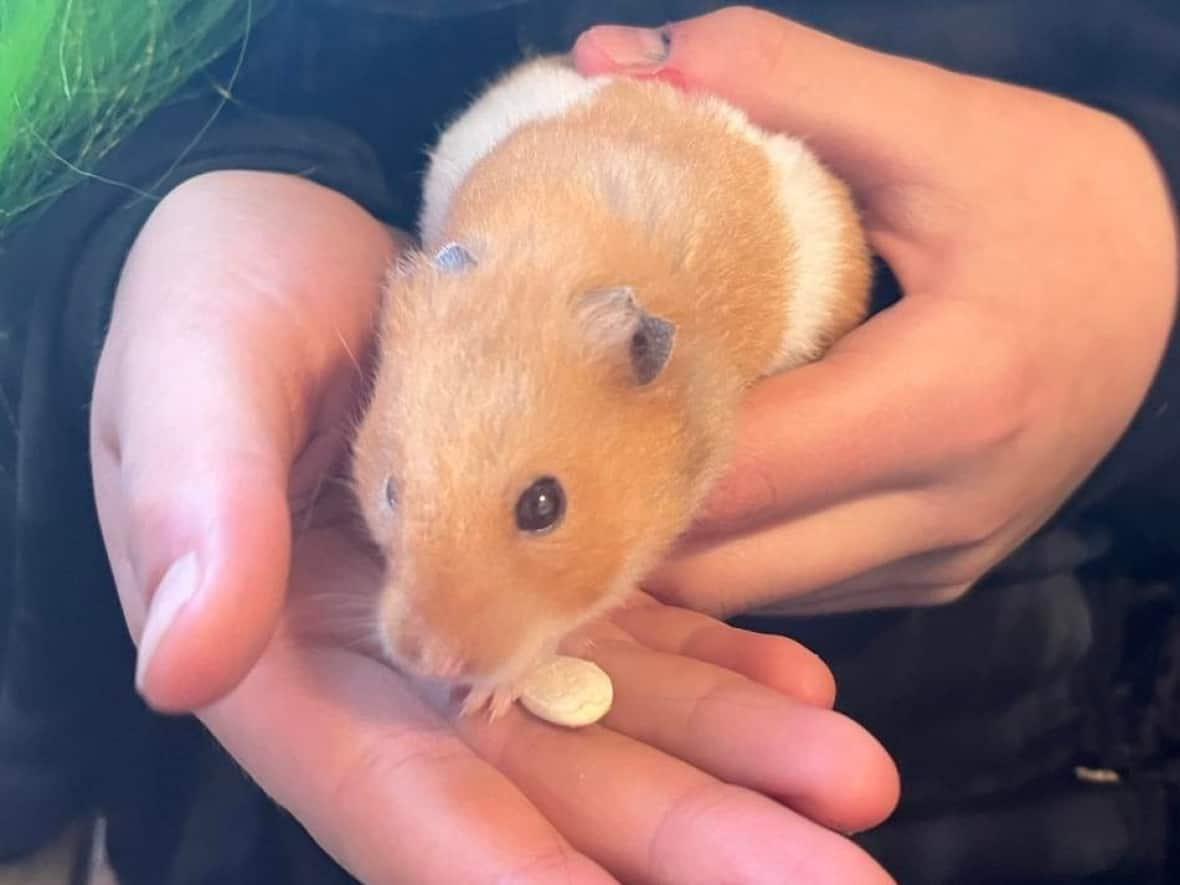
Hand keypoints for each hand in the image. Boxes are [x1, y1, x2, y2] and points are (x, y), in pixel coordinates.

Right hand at [90, 170, 898, 882]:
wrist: (299, 230)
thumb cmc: (217, 286)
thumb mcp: (193, 368)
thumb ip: (194, 506)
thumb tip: (186, 667)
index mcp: (293, 655)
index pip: (406, 798)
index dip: (513, 875)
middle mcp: (400, 663)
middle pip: (548, 782)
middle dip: (683, 840)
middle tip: (836, 881)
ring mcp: (485, 612)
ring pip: (615, 711)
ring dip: (733, 759)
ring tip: (854, 780)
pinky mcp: (543, 548)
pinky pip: (638, 624)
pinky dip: (718, 659)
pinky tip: (801, 682)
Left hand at [574, 7, 1178, 615]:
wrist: (1165, 294)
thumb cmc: (1057, 205)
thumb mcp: (939, 125)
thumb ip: (782, 80)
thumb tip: (614, 56)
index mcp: (953, 398)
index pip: (738, 466)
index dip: (619, 446)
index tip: (532, 398)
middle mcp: (947, 510)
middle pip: (725, 559)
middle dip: (621, 508)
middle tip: (542, 434)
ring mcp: (939, 562)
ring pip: (748, 595)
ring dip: (664, 540)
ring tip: (601, 458)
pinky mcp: (932, 580)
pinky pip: (792, 589)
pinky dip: (727, 548)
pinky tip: (691, 479)